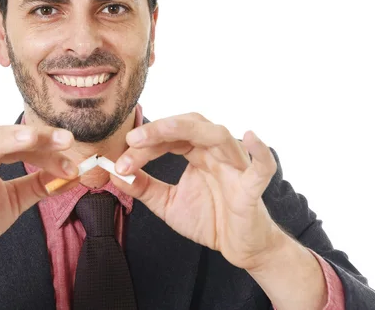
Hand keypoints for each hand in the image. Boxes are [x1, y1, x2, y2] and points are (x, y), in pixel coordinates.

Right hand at [0, 125, 79, 280]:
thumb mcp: (15, 199)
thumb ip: (39, 184)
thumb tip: (72, 174)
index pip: (19, 139)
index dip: (47, 143)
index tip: (72, 147)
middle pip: (2, 136)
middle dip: (35, 136)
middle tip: (65, 139)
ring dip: (2, 142)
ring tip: (28, 139)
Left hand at [111, 112, 283, 271]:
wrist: (240, 247)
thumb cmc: (209, 219)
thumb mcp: (167, 203)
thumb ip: (143, 187)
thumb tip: (113, 172)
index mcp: (197, 153)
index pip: (169, 138)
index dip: (143, 146)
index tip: (120, 162)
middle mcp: (216, 153)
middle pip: (191, 126)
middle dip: (160, 129)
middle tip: (133, 139)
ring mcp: (236, 168)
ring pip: (218, 135)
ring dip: (188, 130)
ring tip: (161, 133)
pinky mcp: (252, 190)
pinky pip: (261, 168)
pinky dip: (259, 152)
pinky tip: (250, 137)